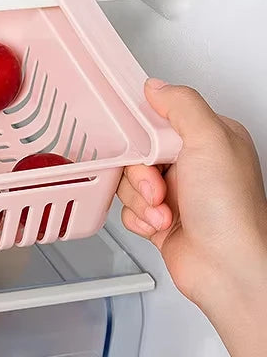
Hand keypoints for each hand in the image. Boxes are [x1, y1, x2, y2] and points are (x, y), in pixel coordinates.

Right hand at [117, 80, 266, 356]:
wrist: (228, 272)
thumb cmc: (231, 212)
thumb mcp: (210, 140)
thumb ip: (181, 105)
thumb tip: (156, 86)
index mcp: (209, 138)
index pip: (160, 115)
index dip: (143, 129)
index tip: (141, 141)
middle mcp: (193, 163)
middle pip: (137, 149)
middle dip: (140, 170)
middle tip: (157, 183)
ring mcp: (176, 192)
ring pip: (129, 178)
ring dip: (139, 197)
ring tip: (162, 209)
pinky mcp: (160, 217)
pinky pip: (127, 206)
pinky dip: (138, 216)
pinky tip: (158, 223)